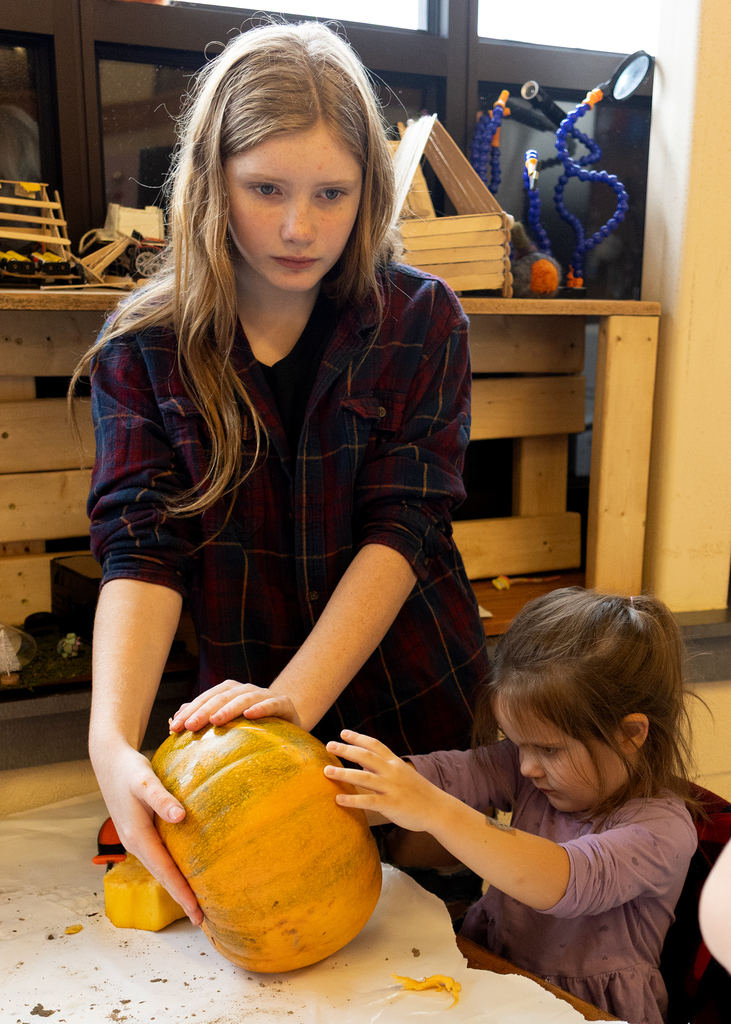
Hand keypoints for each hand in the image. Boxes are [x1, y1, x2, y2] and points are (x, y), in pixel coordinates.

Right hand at [92, 742, 202, 925]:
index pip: (165, 871)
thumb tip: (181, 817)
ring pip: (161, 869)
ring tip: (198, 903)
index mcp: (138, 837)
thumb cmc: (129, 771)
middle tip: (203, 919)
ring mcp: (138, 841)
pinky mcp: (142, 833)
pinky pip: (160, 858)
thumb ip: (162, 799)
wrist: (110, 763)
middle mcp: (137, 844)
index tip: (196, 911)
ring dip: (178, 885)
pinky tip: (186, 872)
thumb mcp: (146, 781)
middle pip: (163, 876)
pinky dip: (173, 870)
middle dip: (182, 897)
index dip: (181, 891)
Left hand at [169, 680, 300, 731]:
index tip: (174, 727)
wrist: (289, 722)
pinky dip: (261, 707)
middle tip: (190, 726)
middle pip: (222, 696)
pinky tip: (250, 715)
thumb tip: (177, 715)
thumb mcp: (229, 722)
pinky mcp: (283, 704)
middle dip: (204, 710)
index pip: (207, 697)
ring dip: (229, 708)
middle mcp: (246, 689)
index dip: (190, 711)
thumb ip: (204, 715)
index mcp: (230, 692)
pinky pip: (272, 704)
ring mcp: (265, 695)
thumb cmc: (253, 725)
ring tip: (216, 720)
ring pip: (244, 697)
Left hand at [324, 729, 446, 832]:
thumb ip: (383, 767)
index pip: (375, 745)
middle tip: (329, 746)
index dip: (358, 738)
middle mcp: (392, 772)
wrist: (438, 809)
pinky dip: (353, 800)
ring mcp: (392, 788)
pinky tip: (338, 799)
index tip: (342, 733)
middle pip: (366, 756)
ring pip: (364, 778)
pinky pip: (369, 801)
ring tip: (326, 772)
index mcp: (395, 763)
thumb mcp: (403, 774)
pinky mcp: (392, 805)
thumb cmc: (418, 792)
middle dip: (346, 750)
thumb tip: (361, 762)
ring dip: (344, 773)